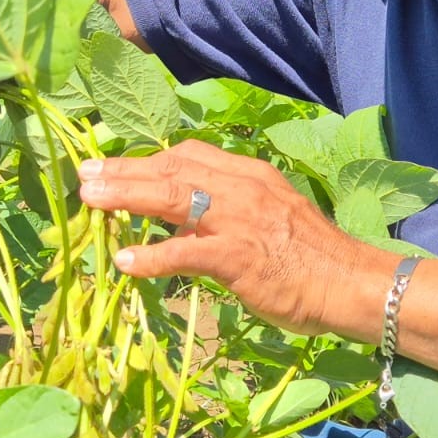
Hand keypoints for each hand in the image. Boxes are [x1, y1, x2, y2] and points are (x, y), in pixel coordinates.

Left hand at [77, 140, 384, 335]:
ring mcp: (240, 220)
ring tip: (91, 200)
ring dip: (126, 196)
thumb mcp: (271, 216)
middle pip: (172, 168)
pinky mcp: (239, 257)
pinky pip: (186, 253)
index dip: (146, 160)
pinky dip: (153, 256)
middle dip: (124, 170)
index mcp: (249, 175)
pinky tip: (127, 264)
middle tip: (85, 174)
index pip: (188, 155)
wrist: (352, 283)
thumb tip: (183, 225)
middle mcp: (242, 187)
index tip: (114, 166)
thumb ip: (229, 213)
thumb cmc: (313, 258)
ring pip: (173, 197)